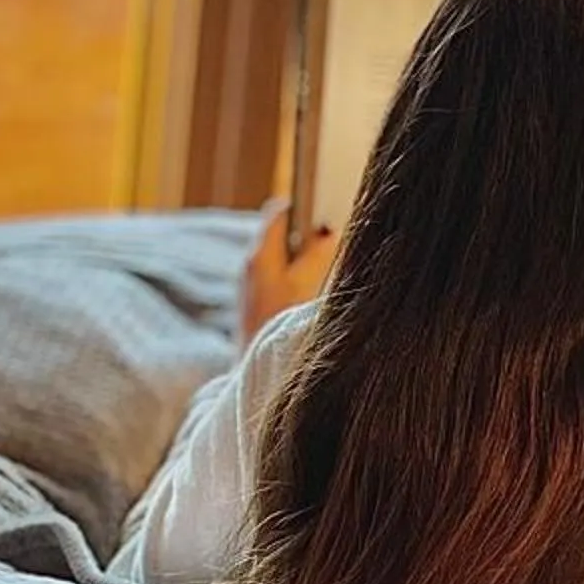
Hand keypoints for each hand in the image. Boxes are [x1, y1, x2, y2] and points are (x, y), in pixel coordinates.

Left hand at [242, 200, 338, 339]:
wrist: (256, 377)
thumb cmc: (276, 330)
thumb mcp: (304, 285)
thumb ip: (317, 253)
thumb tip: (327, 230)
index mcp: (258, 255)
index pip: (280, 212)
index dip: (305, 206)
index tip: (328, 207)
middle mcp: (250, 266)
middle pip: (283, 234)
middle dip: (309, 234)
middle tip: (333, 240)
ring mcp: (253, 286)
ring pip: (284, 257)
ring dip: (305, 258)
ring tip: (327, 265)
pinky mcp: (258, 304)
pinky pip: (281, 277)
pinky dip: (298, 276)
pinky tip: (313, 291)